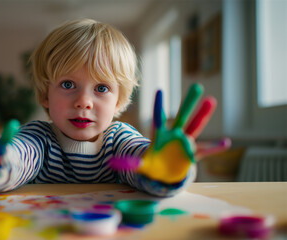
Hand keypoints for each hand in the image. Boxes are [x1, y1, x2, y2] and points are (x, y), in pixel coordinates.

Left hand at [109, 84, 225, 183]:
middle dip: (188, 103)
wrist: (163, 173)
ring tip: (211, 101)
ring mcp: (185, 143)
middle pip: (182, 116)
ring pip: (195, 127)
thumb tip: (112, 163)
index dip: (159, 105)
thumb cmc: (152, 165)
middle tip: (197, 86)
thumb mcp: (140, 166)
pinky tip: (226, 142)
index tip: (160, 90)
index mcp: (160, 136)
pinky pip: (205, 150)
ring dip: (203, 115)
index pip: (159, 117)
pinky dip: (215, 147)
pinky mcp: (193, 155)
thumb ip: (129, 164)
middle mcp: (175, 135)